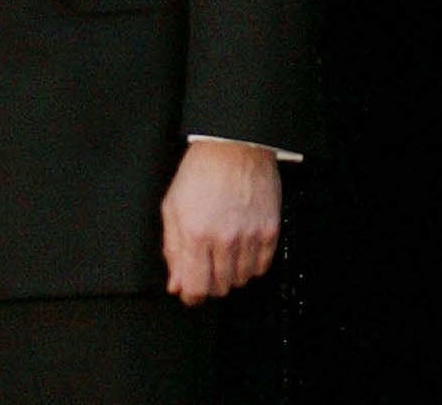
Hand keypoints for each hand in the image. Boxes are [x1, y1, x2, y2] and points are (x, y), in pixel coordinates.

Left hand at [161, 139, 280, 305]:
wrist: (234, 146)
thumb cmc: (201, 171)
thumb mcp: (173, 207)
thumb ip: (173, 250)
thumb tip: (177, 283)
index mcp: (195, 234)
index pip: (196, 287)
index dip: (192, 295)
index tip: (191, 292)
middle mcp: (223, 239)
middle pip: (220, 287)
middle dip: (210, 282)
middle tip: (207, 266)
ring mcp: (249, 235)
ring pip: (241, 279)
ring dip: (231, 273)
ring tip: (225, 253)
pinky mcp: (269, 230)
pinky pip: (262, 266)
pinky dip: (251, 265)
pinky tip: (243, 249)